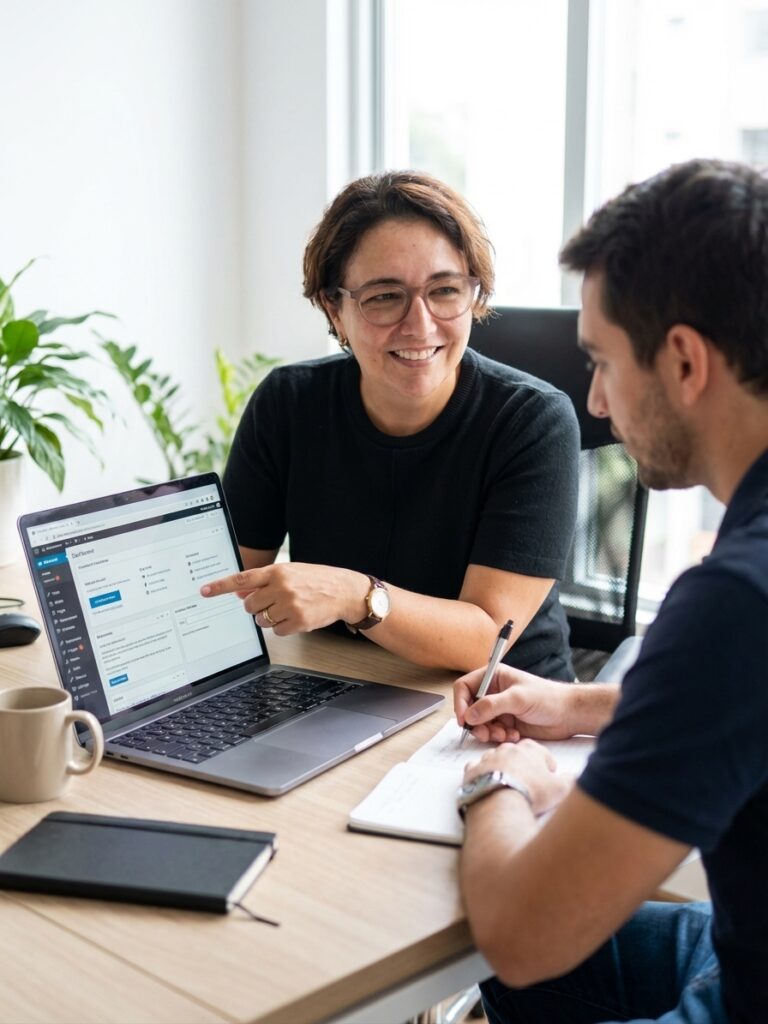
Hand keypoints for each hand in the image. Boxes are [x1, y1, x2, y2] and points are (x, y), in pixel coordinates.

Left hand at [200, 562, 369, 634]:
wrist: (344, 591)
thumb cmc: (316, 580)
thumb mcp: (290, 573)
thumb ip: (264, 581)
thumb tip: (239, 593)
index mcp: (278, 571)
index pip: (242, 579)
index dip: (220, 586)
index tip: (204, 591)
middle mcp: (282, 587)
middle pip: (249, 605)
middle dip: (256, 607)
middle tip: (272, 602)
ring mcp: (290, 605)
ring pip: (261, 620)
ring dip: (269, 618)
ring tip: (287, 608)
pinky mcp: (298, 622)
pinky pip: (276, 631)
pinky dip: (283, 627)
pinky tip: (296, 617)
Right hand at [454, 664, 576, 743]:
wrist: (568, 715)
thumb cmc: (548, 698)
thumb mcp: (518, 698)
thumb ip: (492, 705)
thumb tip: (469, 715)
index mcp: (494, 677)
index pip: (465, 687)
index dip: (460, 703)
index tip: (464, 719)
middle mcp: (493, 692)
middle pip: (470, 708)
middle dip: (476, 723)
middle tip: (485, 733)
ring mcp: (499, 709)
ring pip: (480, 724)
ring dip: (489, 732)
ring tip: (504, 735)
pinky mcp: (506, 724)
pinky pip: (492, 733)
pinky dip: (499, 737)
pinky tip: (514, 735)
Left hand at [463, 740, 572, 816]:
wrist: (501, 804)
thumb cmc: (530, 793)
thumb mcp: (561, 788)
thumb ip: (571, 780)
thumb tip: (574, 778)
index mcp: (529, 749)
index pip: (540, 752)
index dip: (546, 765)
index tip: (547, 775)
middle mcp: (507, 748)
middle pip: (517, 755)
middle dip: (523, 766)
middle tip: (528, 783)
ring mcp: (488, 758)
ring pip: (496, 760)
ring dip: (502, 770)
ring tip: (508, 787)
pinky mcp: (473, 770)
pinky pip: (477, 769)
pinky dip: (482, 775)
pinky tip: (489, 785)